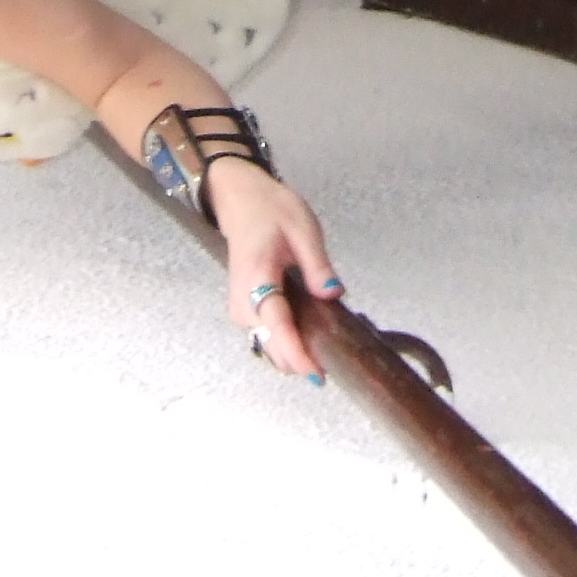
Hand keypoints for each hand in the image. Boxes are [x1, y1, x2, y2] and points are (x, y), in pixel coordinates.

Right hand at [207, 159, 343, 379]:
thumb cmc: (271, 211)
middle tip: (337, 353)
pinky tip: (310, 332)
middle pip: (271, 346)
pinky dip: (288, 343)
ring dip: (296, 353)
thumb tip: (333, 293)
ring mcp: (240, 311)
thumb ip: (318, 264)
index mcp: (257, 278)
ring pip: (268, 347)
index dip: (297, 354)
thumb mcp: (303, 229)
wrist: (240, 202)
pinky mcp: (244, 313)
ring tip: (326, 341)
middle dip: (302, 359)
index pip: (277, 326)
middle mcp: (242, 302)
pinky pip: (267, 339)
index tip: (318, 375)